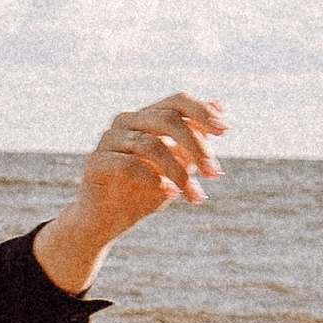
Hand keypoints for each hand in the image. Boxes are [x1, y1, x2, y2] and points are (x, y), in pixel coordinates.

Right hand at [33, 94, 226, 292]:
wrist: (107, 221)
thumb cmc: (144, 191)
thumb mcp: (178, 165)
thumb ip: (196, 138)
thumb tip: (222, 105)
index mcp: (146, 117)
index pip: (177, 102)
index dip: (203, 112)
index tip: (226, 131)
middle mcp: (126, 122)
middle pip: (167, 120)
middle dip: (196, 146)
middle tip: (214, 173)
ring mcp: (109, 140)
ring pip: (151, 145)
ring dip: (179, 172)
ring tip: (194, 194)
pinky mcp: (96, 162)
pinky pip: (129, 164)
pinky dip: (154, 179)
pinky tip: (171, 194)